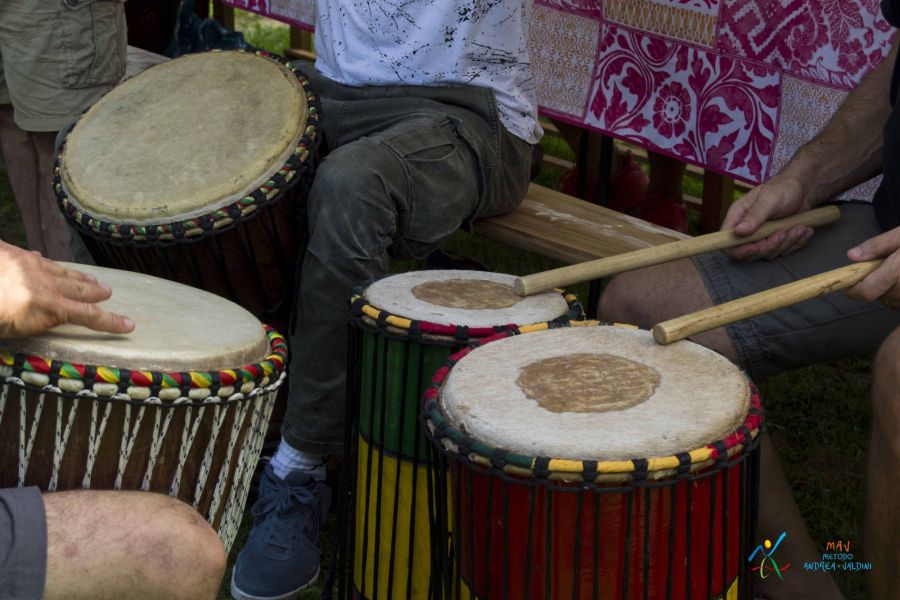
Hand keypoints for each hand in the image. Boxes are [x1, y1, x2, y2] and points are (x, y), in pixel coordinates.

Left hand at [0, 241, 133, 337]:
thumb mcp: (13, 329)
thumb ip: (35, 320)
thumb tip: (50, 314)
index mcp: (45, 306)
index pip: (87, 316)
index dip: (110, 322)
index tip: (129, 325)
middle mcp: (42, 283)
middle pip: (77, 288)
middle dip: (94, 292)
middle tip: (107, 293)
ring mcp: (26, 265)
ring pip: (60, 271)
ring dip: (78, 276)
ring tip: (92, 280)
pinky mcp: (8, 253)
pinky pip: (32, 258)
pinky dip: (41, 263)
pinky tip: (40, 260)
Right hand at [722, 174, 814, 260]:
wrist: (804, 188)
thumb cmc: (784, 188)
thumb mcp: (769, 200)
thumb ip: (754, 216)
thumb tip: (738, 232)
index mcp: (739, 217)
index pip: (728, 240)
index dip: (738, 249)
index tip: (754, 248)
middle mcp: (748, 229)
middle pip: (750, 252)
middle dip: (770, 246)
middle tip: (783, 233)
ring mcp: (763, 237)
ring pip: (769, 253)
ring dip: (787, 242)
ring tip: (799, 227)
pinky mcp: (777, 240)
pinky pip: (784, 251)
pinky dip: (797, 242)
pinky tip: (804, 230)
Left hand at [845, 226, 899, 307]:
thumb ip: (878, 245)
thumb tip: (852, 256)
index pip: (869, 290)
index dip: (854, 291)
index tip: (847, 287)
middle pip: (880, 296)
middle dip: (873, 285)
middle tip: (880, 269)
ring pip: (891, 301)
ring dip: (887, 290)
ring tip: (897, 272)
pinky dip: (898, 294)